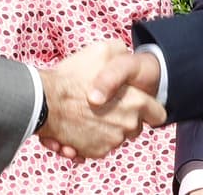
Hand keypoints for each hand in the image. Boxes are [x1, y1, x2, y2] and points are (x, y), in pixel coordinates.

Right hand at [37, 40, 164, 159]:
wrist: (44, 101)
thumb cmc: (74, 75)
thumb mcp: (104, 50)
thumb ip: (121, 53)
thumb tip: (127, 54)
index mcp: (136, 102)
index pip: (158, 114)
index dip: (150, 109)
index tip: (139, 105)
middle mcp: (127, 125)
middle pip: (135, 127)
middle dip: (124, 118)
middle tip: (106, 106)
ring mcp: (111, 142)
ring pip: (115, 137)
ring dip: (104, 129)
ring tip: (86, 114)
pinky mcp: (93, 152)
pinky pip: (97, 147)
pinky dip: (88, 139)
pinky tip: (76, 127)